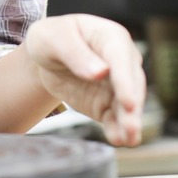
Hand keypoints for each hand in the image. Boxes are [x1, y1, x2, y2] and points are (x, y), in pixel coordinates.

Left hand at [24, 14, 145, 145]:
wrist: (45, 56)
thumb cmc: (52, 38)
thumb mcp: (54, 38)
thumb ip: (75, 53)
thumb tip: (100, 72)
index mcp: (111, 37)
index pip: (121, 60)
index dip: (125, 81)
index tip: (129, 102)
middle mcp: (122, 61)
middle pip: (131, 85)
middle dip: (132, 107)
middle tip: (130, 127)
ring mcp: (117, 84)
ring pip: (127, 105)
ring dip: (129, 123)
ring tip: (128, 140)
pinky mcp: (108, 103)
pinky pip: (114, 118)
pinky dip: (116, 129)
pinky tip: (117, 139)